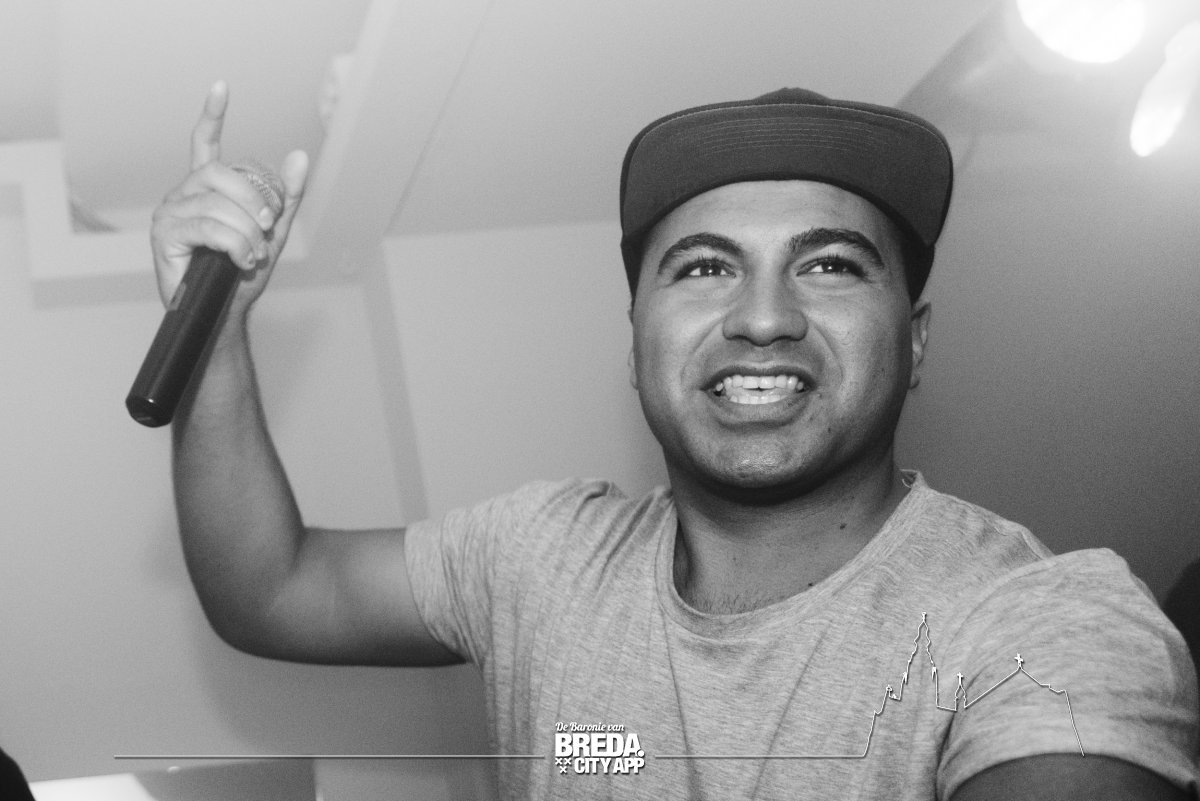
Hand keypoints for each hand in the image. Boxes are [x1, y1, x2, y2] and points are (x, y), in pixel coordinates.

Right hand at [150, 81, 308, 314]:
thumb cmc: (242, 273)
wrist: (224, 312)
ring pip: (218, 204)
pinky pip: (208, 226)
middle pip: (221, 174)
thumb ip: (285, 196)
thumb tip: (300, 156)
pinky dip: (234, 244)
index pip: (204, 142)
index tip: (221, 87)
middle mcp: (184, 194)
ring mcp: (170, 213)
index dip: (212, 115)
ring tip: (255, 254)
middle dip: (253, 199)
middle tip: (267, 227)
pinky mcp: (164, 236)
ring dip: (247, 232)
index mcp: (206, 188)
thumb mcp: (272, 232)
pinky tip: (242, 261)